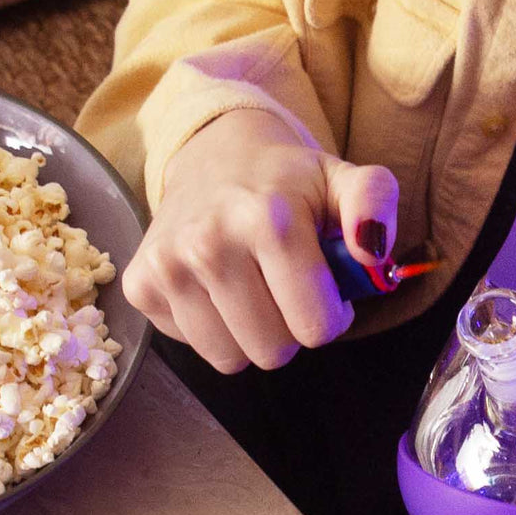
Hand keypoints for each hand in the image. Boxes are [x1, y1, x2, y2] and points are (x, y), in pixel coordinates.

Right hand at [123, 109, 398, 372]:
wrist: (216, 155)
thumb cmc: (292, 179)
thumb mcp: (346, 179)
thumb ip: (376, 204)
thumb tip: (374, 250)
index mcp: (269, 219)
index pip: (314, 326)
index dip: (332, 316)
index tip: (327, 289)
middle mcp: (210, 243)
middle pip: (272, 350)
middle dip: (292, 328)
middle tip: (290, 287)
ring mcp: (168, 266)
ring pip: (229, 359)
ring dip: (251, 334)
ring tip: (257, 287)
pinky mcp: (140, 284)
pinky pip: (191, 346)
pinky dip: (213, 327)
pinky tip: (220, 284)